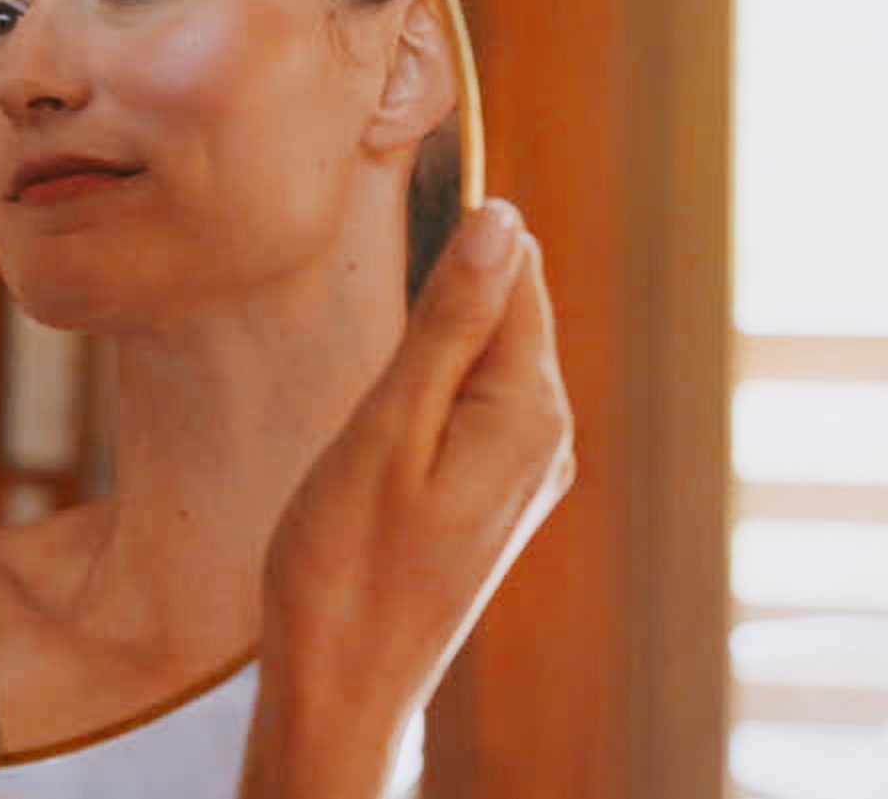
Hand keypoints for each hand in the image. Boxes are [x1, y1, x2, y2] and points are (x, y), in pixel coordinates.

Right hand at [243, 200, 574, 797]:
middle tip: (365, 280)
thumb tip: (501, 221)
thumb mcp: (387, 429)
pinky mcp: (490, 497)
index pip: (515, 272)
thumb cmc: (347, 565)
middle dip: (443, 282)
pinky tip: (376, 408)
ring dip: (428, 337)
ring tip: (364, 355)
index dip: (455, 230)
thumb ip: (448, 324)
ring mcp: (523, 472)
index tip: (394, 201)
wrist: (342, 687)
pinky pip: (469, 404)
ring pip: (482, 358)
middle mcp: (546, 438)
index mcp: (530, 411)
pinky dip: (426, 385)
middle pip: (504, 311)